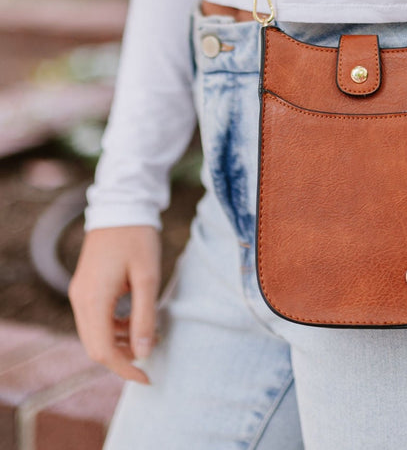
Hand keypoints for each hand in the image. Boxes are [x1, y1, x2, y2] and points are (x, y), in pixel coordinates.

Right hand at [69, 225, 161, 384]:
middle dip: (123, 357)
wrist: (121, 206)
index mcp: (94, 298)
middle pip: (95, 346)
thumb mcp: (147, 277)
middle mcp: (80, 299)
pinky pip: (95, 319)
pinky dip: (114, 327)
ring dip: (120, 342)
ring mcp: (80, 293)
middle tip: (151, 352)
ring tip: (150, 333)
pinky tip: (135, 319)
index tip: (147, 376)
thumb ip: (144, 315)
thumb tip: (143, 353)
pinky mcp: (84, 287)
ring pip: (94, 334)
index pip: (103, 350)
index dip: (125, 368)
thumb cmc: (137, 238)